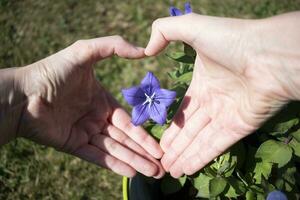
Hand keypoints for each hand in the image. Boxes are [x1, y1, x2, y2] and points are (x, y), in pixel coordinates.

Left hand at [18, 36, 163, 177]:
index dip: (144, 134)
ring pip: (115, 150)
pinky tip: (131, 172)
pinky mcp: (73, 145)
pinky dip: (114, 164)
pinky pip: (97, 157)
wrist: (23, 92)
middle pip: (126, 139)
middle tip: (163, 165)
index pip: (128, 122)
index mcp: (102, 102)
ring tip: (154, 172)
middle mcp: (96, 119)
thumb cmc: (53, 71)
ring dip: (135, 161)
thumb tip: (144, 50)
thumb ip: (114, 46)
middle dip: (144, 153)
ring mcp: (85, 133)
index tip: (159, 145)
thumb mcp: (85, 51)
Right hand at [145, 13, 299, 176]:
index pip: (184, 110)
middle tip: (161, 160)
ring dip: (184, 156)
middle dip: (175, 146)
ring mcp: (226, 116)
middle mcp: (214, 102)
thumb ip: (164, 31)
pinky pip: (215, 146)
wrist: (268, 53)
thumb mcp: (191, 27)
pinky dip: (200, 158)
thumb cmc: (230, 40)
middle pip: (190, 129)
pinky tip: (186, 169)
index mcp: (203, 83)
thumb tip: (146, 50)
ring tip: (169, 170)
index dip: (171, 127)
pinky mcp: (239, 127)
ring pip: (200, 141)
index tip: (161, 140)